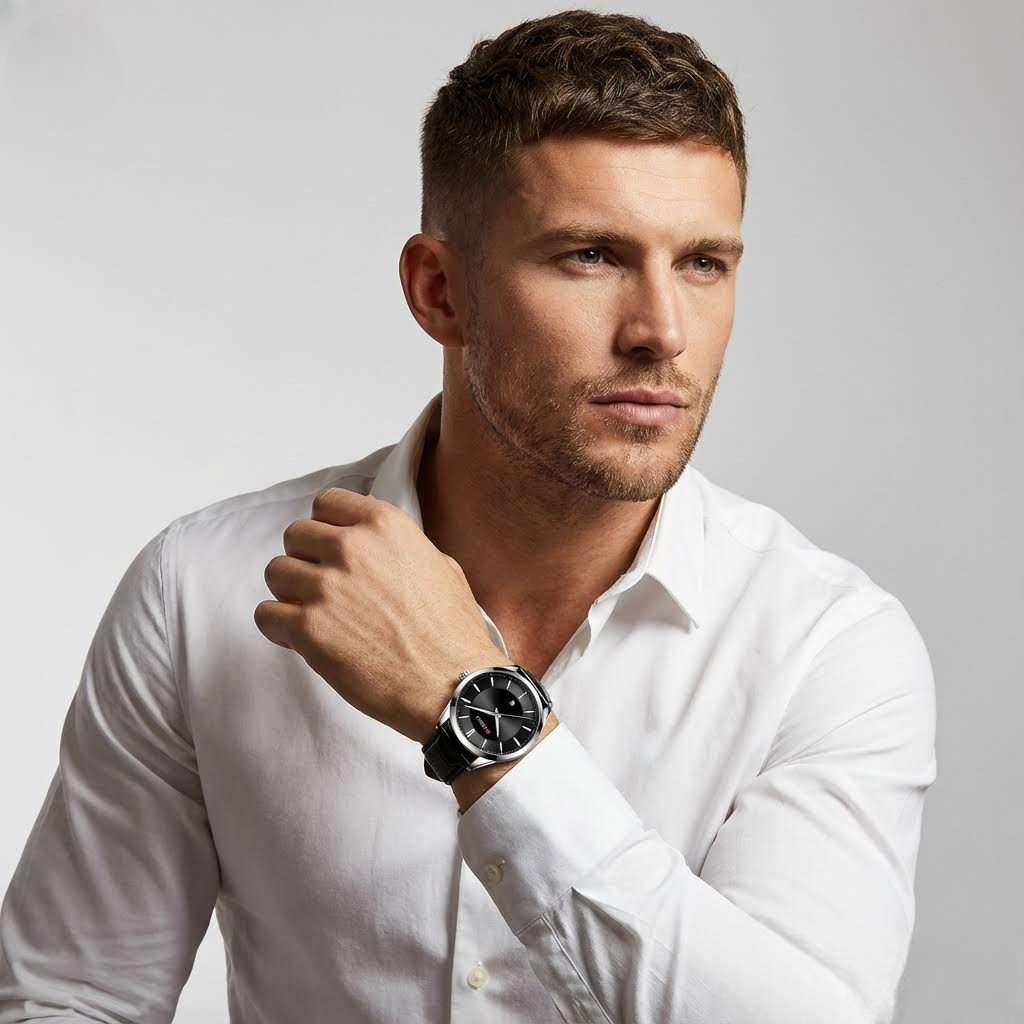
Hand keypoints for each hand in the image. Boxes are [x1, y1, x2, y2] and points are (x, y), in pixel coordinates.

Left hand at [254, 486, 503, 743]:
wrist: (453, 684)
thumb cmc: (452, 632)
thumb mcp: (440, 566)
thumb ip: (401, 548)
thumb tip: (379, 548)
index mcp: (385, 525)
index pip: (327, 502)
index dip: (326, 527)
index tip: (330, 547)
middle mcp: (351, 548)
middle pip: (295, 534)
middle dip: (305, 559)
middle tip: (323, 586)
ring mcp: (326, 587)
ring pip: (275, 572)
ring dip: (290, 592)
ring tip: (315, 614)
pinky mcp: (308, 629)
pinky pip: (266, 614)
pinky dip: (279, 627)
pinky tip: (302, 639)